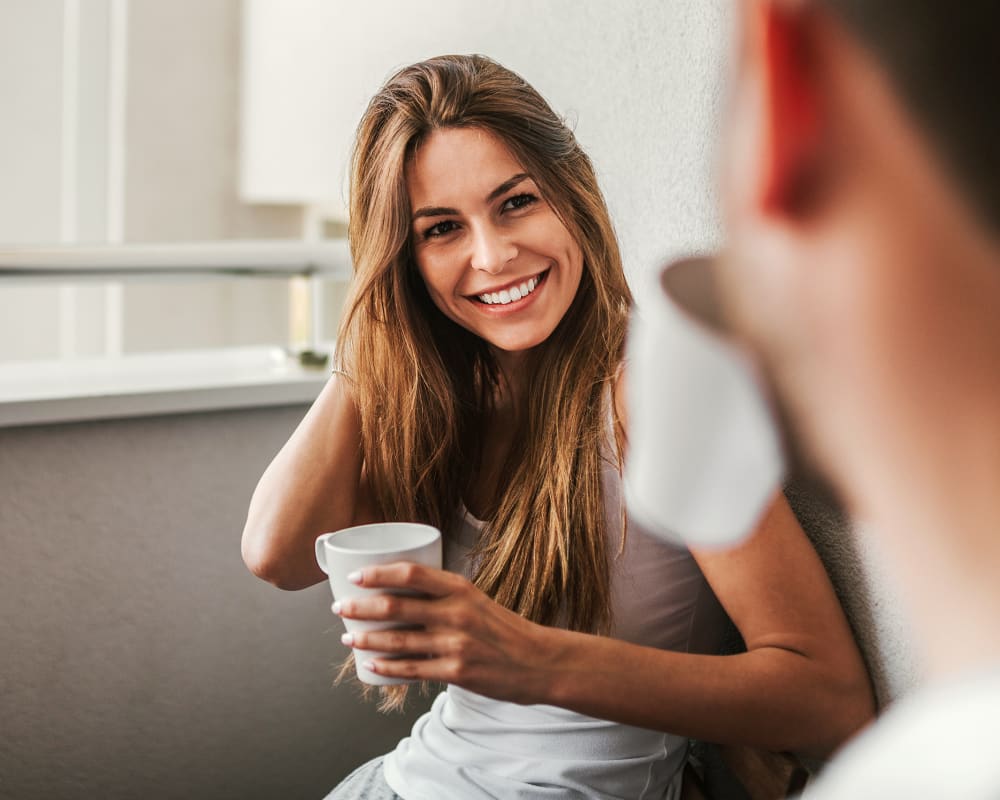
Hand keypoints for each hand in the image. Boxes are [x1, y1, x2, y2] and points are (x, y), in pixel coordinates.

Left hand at [333, 562, 557, 703]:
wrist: (537, 661)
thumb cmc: (502, 629)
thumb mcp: (476, 600)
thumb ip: (443, 596)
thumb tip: (400, 593)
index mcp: (460, 589)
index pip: (411, 574)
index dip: (378, 574)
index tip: (355, 577)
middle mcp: (457, 613)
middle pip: (396, 606)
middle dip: (360, 608)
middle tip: (340, 607)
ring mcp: (456, 644)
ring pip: (398, 641)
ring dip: (366, 640)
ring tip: (348, 638)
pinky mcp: (456, 672)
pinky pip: (412, 670)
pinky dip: (387, 668)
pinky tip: (372, 666)